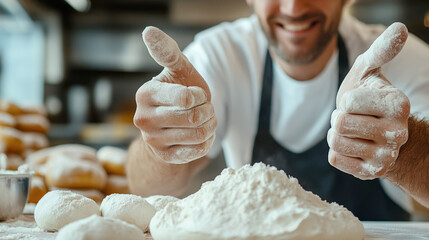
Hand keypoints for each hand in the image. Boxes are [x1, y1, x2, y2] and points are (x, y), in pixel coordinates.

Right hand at [134, 27, 216, 163]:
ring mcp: (151, 141)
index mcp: (145, 94)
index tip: (194, 94)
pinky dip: (205, 141)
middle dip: (207, 111)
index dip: (199, 96)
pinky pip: (197, 151)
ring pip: (198, 135)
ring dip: (209, 126)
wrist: (174, 123)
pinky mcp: (164, 157)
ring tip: (202, 120)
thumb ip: (167, 51)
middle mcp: (143, 119)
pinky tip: (198, 135)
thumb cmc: (179, 91)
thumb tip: (148, 30)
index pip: (186, 98)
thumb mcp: (177, 70)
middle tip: (202, 109)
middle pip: (194, 118)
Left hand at [328, 23, 409, 179]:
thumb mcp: (369, 71)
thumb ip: (380, 51)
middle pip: (341, 123)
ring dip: (336, 134)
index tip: (358, 102)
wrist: (375, 130)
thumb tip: (400, 28)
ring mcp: (386, 156)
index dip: (346, 100)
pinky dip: (337, 150)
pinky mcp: (371, 173)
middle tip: (353, 118)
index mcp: (398, 104)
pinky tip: (352, 146)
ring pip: (336, 142)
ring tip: (353, 131)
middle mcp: (398, 133)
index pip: (348, 102)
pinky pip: (335, 158)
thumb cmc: (367, 97)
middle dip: (339, 117)